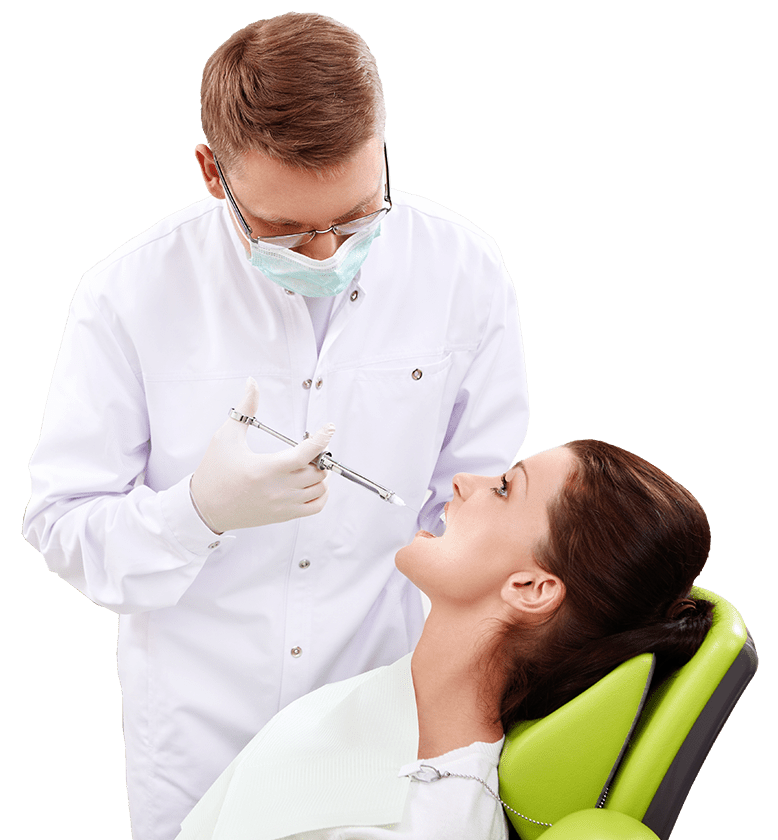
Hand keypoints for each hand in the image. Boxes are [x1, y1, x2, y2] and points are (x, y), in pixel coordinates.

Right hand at [190, 378, 333, 532]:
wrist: (204, 508)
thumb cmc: (214, 473)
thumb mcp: (226, 437)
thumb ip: (244, 409)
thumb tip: (252, 384)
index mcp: (266, 468)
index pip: (305, 453)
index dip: (322, 439)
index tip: (328, 429)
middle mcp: (278, 489)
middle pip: (317, 471)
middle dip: (320, 456)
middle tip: (314, 447)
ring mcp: (283, 505)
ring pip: (320, 489)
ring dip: (322, 474)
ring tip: (314, 463)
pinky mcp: (284, 516)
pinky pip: (315, 508)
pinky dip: (322, 495)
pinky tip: (314, 483)